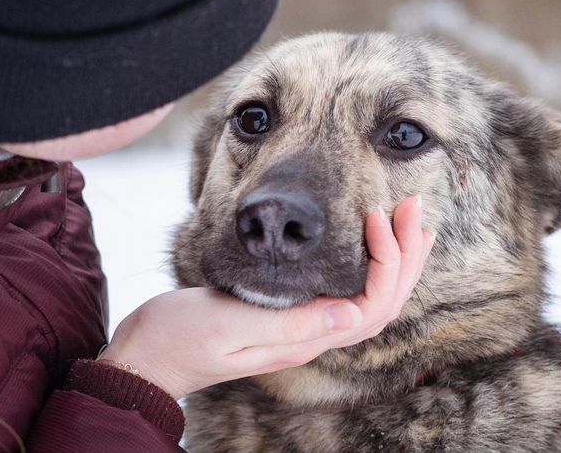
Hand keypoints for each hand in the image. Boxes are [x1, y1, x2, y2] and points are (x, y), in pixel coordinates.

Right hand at [99, 196, 433, 398]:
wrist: (147, 353)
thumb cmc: (180, 339)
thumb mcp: (231, 327)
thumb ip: (292, 324)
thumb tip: (354, 315)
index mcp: (303, 339)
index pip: (371, 305)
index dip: (387, 262)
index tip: (377, 216)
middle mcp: (312, 336)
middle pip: (382, 301)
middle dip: (405, 254)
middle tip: (413, 206)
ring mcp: (304, 327)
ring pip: (370, 297)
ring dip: (396, 260)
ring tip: (410, 220)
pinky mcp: (292, 313)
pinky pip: (347, 291)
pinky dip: (369, 265)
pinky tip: (373, 245)